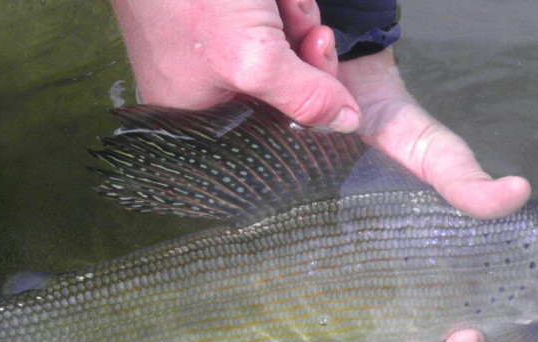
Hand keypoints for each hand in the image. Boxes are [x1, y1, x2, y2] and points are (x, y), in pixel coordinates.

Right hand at [111, 0, 360, 131]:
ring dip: (300, 25)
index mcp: (197, 115)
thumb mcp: (253, 58)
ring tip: (287, 3)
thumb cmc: (190, 0)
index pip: (269, 132)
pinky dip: (288, 7)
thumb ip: (304, 97)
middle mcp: (206, 86)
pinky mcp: (232, 15)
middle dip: (307, 60)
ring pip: (286, 52)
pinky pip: (276, 23)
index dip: (307, 110)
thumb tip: (347, 123)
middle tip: (314, 36)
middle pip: (284, 91)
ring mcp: (219, 47)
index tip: (330, 89)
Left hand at [286, 11, 537, 341]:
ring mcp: (379, 285)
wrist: (338, 111)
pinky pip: (339, 334)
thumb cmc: (397, 133)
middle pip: (453, 337)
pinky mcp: (334, 282)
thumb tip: (517, 191)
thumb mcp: (436, 153)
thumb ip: (467, 178)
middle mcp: (425, 279)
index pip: (511, 311)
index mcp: (462, 257)